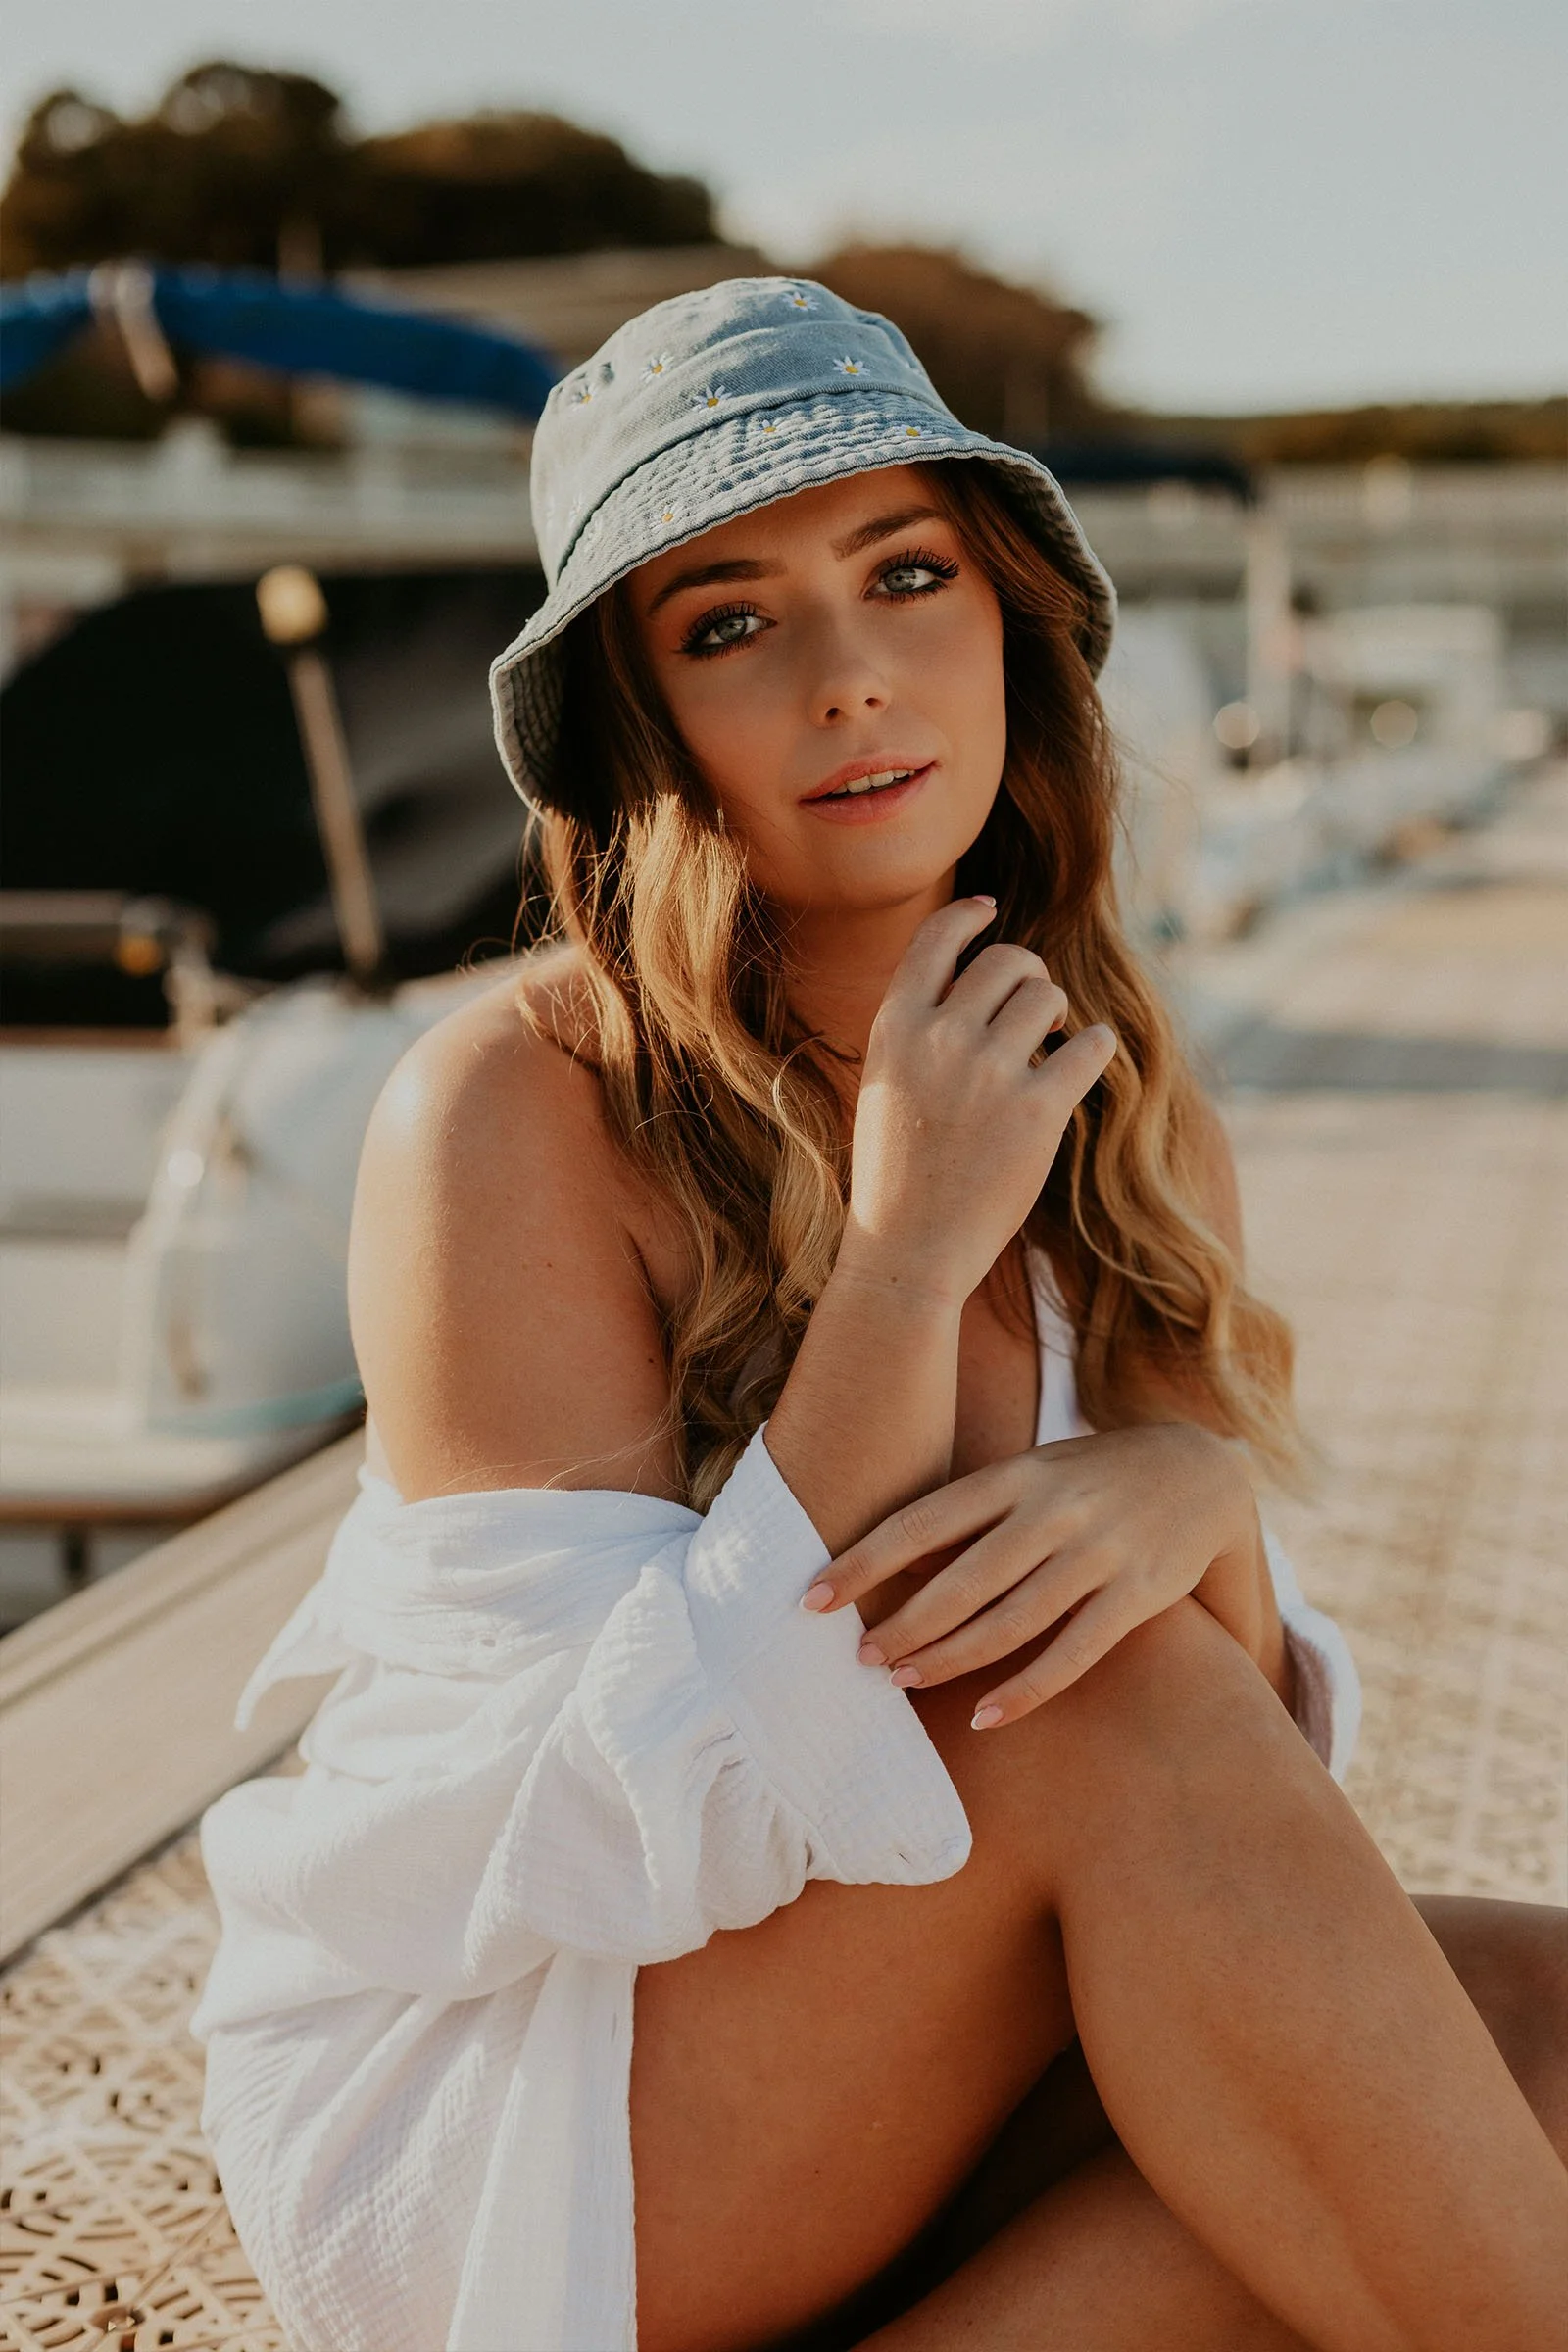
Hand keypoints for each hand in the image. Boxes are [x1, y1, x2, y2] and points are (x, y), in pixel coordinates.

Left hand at [800, 1423, 1271, 1727]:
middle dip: (904, 1625)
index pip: (921, 1521)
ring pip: (1010, 1621)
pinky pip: (1073, 1653)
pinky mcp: (1138, 1595)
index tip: (812, 1599)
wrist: (1206, 1470)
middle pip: (961, 1581)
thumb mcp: (1033, 1473)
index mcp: (1016, 1474)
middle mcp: (1054, 1510)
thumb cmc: (1092, 1478)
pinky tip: (984, 1716)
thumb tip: (895, 1572)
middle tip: (861, 1659)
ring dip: (950, 1659)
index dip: (862, 1562)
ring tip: (903, 1682)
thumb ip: (974, 1515)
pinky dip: (1025, 1690)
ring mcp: (1099, 1553)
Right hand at [838, 897, 1115, 1308]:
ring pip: (1048, 995)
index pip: (936, 939)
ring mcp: (990, 1072)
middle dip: (1027, 974)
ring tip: (1052, 1041)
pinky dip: (1096, 1045)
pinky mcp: (1038, 1110)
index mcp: (895, 1028)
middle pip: (1007, 960)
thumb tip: (963, 980)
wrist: (906, 1250)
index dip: (968, 917)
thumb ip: (916, 1032)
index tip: (990, 911)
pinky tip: (1089, 1056)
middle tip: (1033, 1009)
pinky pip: (1090, 1045)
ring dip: (1058, 1012)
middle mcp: (941, 1038)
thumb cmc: (894, 1175)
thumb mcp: (885, 1086)